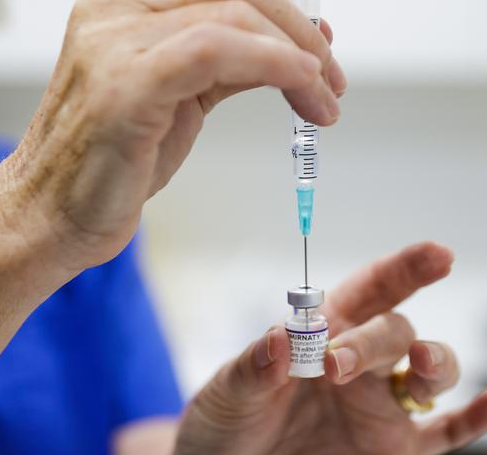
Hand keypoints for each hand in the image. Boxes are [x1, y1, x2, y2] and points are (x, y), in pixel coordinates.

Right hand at [0, 0, 346, 272]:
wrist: (52, 212)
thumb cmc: (112, 160)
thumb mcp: (183, 95)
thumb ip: (235, 59)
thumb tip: (303, 42)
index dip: (284, 11)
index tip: (318, 51)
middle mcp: (113, 2)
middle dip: (300, 32)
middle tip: (332, 78)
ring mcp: (113, 36)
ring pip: (235, 12)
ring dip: (298, 54)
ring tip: (324, 98)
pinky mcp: (125, 79)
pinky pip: (218, 49)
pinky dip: (275, 66)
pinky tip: (303, 93)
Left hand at [175, 242, 486, 454]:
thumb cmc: (226, 420)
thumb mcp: (228, 391)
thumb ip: (253, 367)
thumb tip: (280, 336)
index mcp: (320, 332)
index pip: (369, 289)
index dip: (403, 269)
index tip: (435, 254)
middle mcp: (358, 362)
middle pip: (392, 330)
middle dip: (373, 340)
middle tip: (335, 365)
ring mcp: (379, 405)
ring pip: (430, 372)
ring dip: (436, 362)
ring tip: (419, 362)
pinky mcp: (392, 447)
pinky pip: (444, 432)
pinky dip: (472, 419)